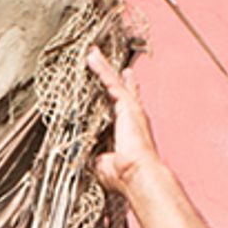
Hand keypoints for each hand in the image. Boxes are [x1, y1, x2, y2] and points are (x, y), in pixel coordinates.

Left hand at [88, 47, 163, 196]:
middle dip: (114, 74)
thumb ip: (99, 157)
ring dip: (102, 66)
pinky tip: (91, 56)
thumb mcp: (104, 165)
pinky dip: (100, 68)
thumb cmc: (124, 176)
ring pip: (113, 82)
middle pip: (121, 89)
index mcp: (128, 131)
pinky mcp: (126, 104)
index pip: (123, 108)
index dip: (122, 94)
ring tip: (92, 52)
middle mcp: (132, 116)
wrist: (136, 174)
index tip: (124, 80)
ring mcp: (130, 108)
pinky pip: (109, 80)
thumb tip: (94, 157)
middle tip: (107, 60)